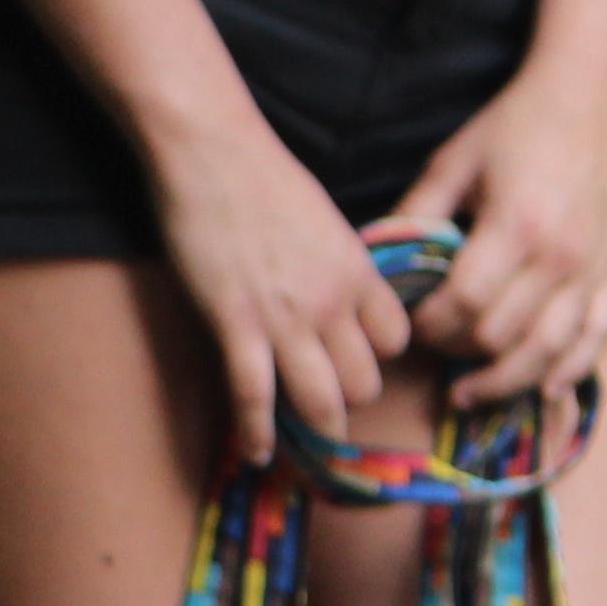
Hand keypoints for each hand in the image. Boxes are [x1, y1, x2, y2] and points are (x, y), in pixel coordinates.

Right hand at [148, 116, 406, 465]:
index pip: (395, 339)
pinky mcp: (236, 326)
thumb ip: (335, 263)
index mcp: (357, 270)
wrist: (211, 151)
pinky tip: (257, 454)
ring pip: (322, 401)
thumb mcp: (321, 219)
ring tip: (310, 442)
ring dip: (318, 427)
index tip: (359, 359)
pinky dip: (256, 434)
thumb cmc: (262, 175)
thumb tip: (335, 292)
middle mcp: (331, 301)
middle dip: (350, 399)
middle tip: (331, 404)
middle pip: (365, 381)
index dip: (379, 356)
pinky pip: (254, 398)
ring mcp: (285, 318)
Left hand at [374, 62, 606, 411]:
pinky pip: (594, 339)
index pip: (465, 303)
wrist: (590, 98)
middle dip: (458, 349)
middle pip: (500, 335)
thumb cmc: (515, 127)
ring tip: (468, 391)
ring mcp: (590, 269)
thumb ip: (415, 212)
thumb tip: (371, 259)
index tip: (414, 321)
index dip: (431, 323)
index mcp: (516, 225)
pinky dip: (569, 371)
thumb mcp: (455, 160)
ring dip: (503, 380)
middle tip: (435, 344)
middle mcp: (558, 255)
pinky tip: (542, 390)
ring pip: (546, 352)